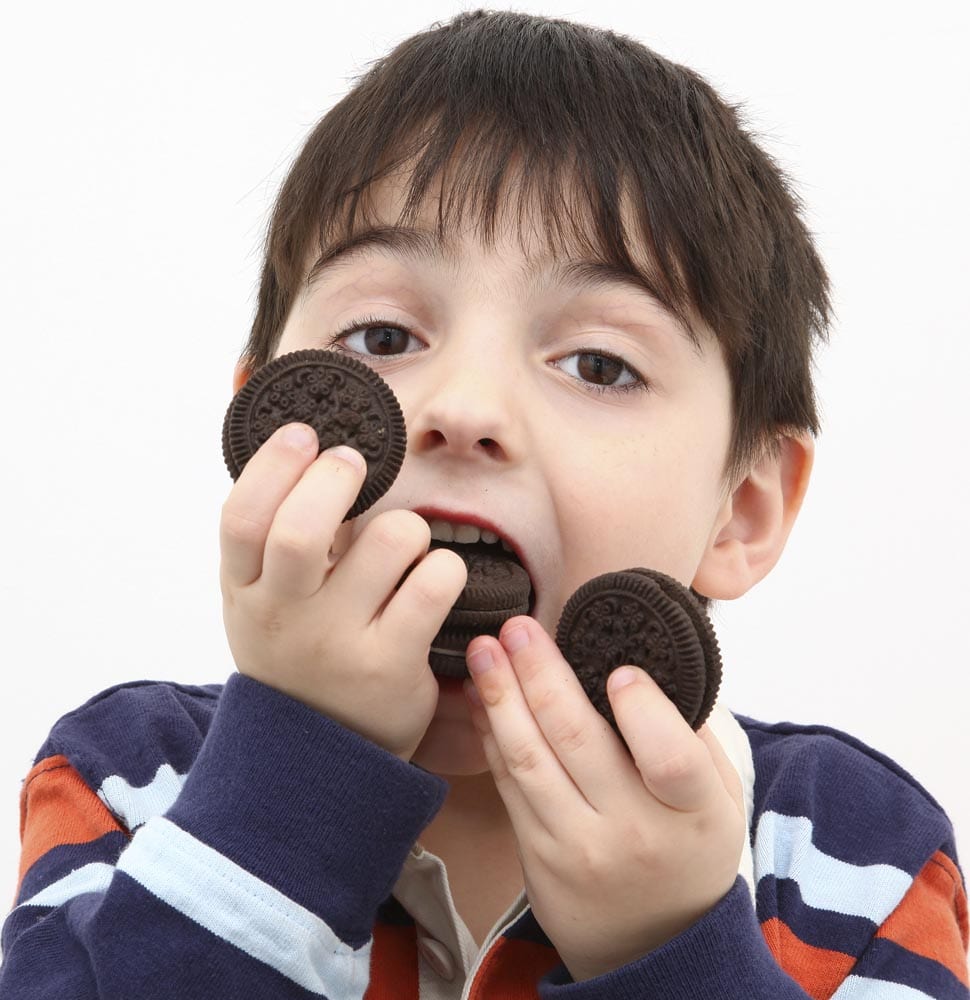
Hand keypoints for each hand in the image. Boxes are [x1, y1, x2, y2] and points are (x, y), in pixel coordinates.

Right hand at [220, 422, 466, 759]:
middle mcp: (285, 617)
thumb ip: (271, 539)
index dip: (272, 465)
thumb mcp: (262, 600)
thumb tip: (306, 449)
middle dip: (336, 479)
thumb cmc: (297, 653)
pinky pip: (435, 583)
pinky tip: (432, 580)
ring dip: (408, 526)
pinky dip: (443, 567)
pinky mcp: (392, 663)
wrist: (318, 756)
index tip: (303, 434)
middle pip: (302, 530)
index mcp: (244, 592)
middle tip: (353, 466)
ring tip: (403, 547)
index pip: (241, 519)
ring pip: (391, 540)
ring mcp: (338, 643)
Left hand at [464, 617, 744, 981]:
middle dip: (541, 674)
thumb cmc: (689, 848)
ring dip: (500, 696)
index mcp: (692, 813)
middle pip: (577, 741)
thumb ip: (689, 735)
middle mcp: (632, 832)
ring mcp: (577, 847)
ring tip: (483, 649)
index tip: (618, 668)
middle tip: (518, 626)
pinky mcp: (537, 855)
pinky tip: (482, 696)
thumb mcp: (717, 798)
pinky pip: (508, 784)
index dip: (643, 709)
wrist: (654, 946)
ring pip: (529, 758)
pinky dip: (492, 735)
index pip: (670, 758)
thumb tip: (643, 662)